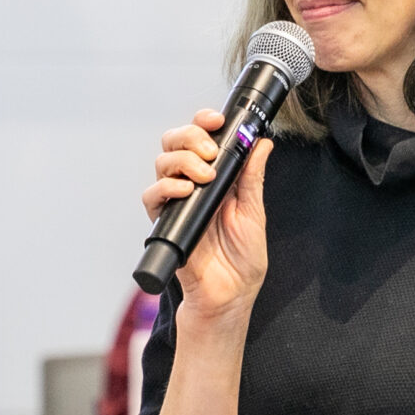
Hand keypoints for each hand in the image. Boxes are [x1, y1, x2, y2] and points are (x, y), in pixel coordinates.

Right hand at [140, 109, 273, 322]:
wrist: (230, 295)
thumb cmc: (243, 259)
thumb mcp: (254, 212)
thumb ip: (252, 177)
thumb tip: (261, 143)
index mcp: (216, 177)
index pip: (202, 138)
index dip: (204, 122)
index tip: (217, 119)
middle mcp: (192, 184)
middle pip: (175, 142)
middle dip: (190, 136)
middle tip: (210, 151)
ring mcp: (177, 202)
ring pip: (163, 162)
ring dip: (182, 161)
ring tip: (204, 176)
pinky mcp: (165, 221)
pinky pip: (153, 196)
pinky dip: (166, 187)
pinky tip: (184, 190)